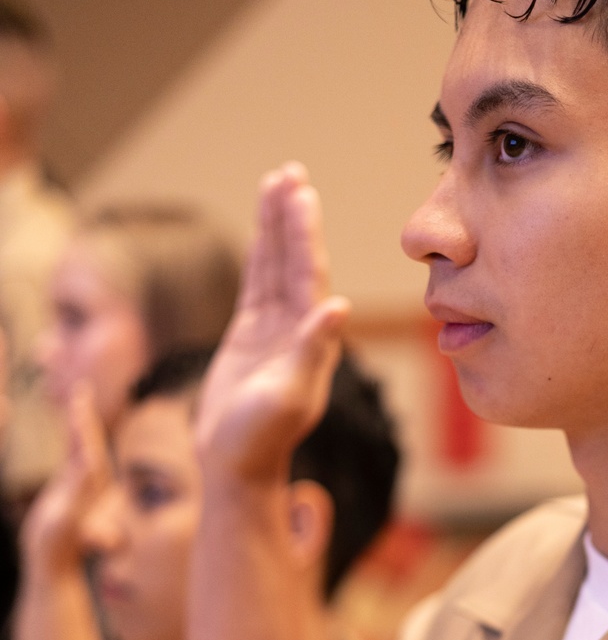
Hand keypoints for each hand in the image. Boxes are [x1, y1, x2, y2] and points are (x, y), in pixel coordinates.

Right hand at [21, 383, 109, 576]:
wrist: (53, 564)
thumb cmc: (56, 543)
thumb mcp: (66, 513)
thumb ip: (77, 487)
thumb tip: (90, 460)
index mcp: (90, 482)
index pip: (88, 444)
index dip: (83, 421)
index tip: (80, 400)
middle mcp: (89, 482)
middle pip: (88, 442)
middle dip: (83, 416)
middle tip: (81, 391)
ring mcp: (80, 487)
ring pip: (82, 448)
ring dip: (79, 425)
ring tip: (77, 403)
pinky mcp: (69, 492)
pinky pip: (72, 459)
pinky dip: (71, 441)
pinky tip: (70, 435)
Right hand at [196, 164, 348, 481]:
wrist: (237, 465)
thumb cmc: (261, 438)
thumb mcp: (287, 396)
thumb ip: (311, 351)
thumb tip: (339, 308)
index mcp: (311, 338)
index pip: (309, 274)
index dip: (305, 234)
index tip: (302, 194)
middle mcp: (297, 327)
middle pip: (295, 261)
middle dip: (292, 218)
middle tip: (291, 173)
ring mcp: (274, 329)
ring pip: (275, 266)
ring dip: (276, 228)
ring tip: (276, 184)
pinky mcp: (250, 335)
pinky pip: (256, 284)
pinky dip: (260, 254)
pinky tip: (262, 229)